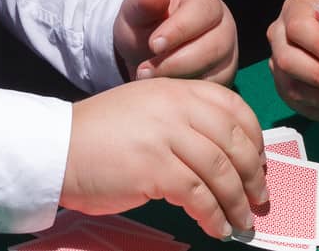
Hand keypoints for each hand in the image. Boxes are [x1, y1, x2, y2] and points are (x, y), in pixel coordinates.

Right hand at [63, 77, 268, 239]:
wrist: (57, 147)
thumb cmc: (101, 135)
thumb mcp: (146, 109)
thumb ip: (183, 120)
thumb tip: (226, 156)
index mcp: (177, 90)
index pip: (233, 107)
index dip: (255, 138)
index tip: (261, 162)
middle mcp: (176, 107)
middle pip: (234, 141)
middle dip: (254, 175)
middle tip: (261, 198)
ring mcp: (165, 136)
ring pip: (220, 171)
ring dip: (238, 202)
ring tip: (243, 221)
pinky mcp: (154, 168)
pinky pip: (198, 196)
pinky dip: (214, 216)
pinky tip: (218, 229)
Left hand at [114, 0, 238, 84]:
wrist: (148, 48)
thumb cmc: (146, 22)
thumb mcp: (136, 9)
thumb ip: (144, 1)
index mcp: (207, 3)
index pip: (203, 12)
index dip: (179, 30)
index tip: (153, 45)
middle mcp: (224, 28)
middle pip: (213, 47)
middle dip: (176, 62)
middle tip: (144, 71)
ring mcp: (227, 57)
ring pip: (214, 74)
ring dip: (178, 81)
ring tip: (148, 81)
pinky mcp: (223, 81)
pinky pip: (210, 94)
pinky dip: (186, 95)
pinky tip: (163, 91)